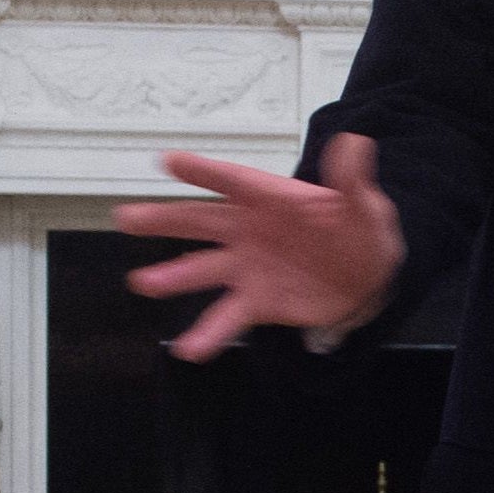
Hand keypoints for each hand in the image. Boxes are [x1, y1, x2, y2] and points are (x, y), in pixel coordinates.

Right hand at [119, 136, 407, 361]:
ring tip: (144, 283)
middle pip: (202, 221)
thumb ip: (353, 181)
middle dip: (165, 220)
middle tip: (126, 217)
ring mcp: (248, 267)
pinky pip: (228, 317)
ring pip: (204, 270)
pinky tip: (189, 349)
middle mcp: (250, 230)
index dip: (204, 172)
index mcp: (272, 198)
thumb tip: (355, 143)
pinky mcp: (256, 302)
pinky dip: (208, 334)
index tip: (168, 161)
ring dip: (174, 277)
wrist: (367, 281)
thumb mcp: (364, 208)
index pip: (234, 181)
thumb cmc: (359, 233)